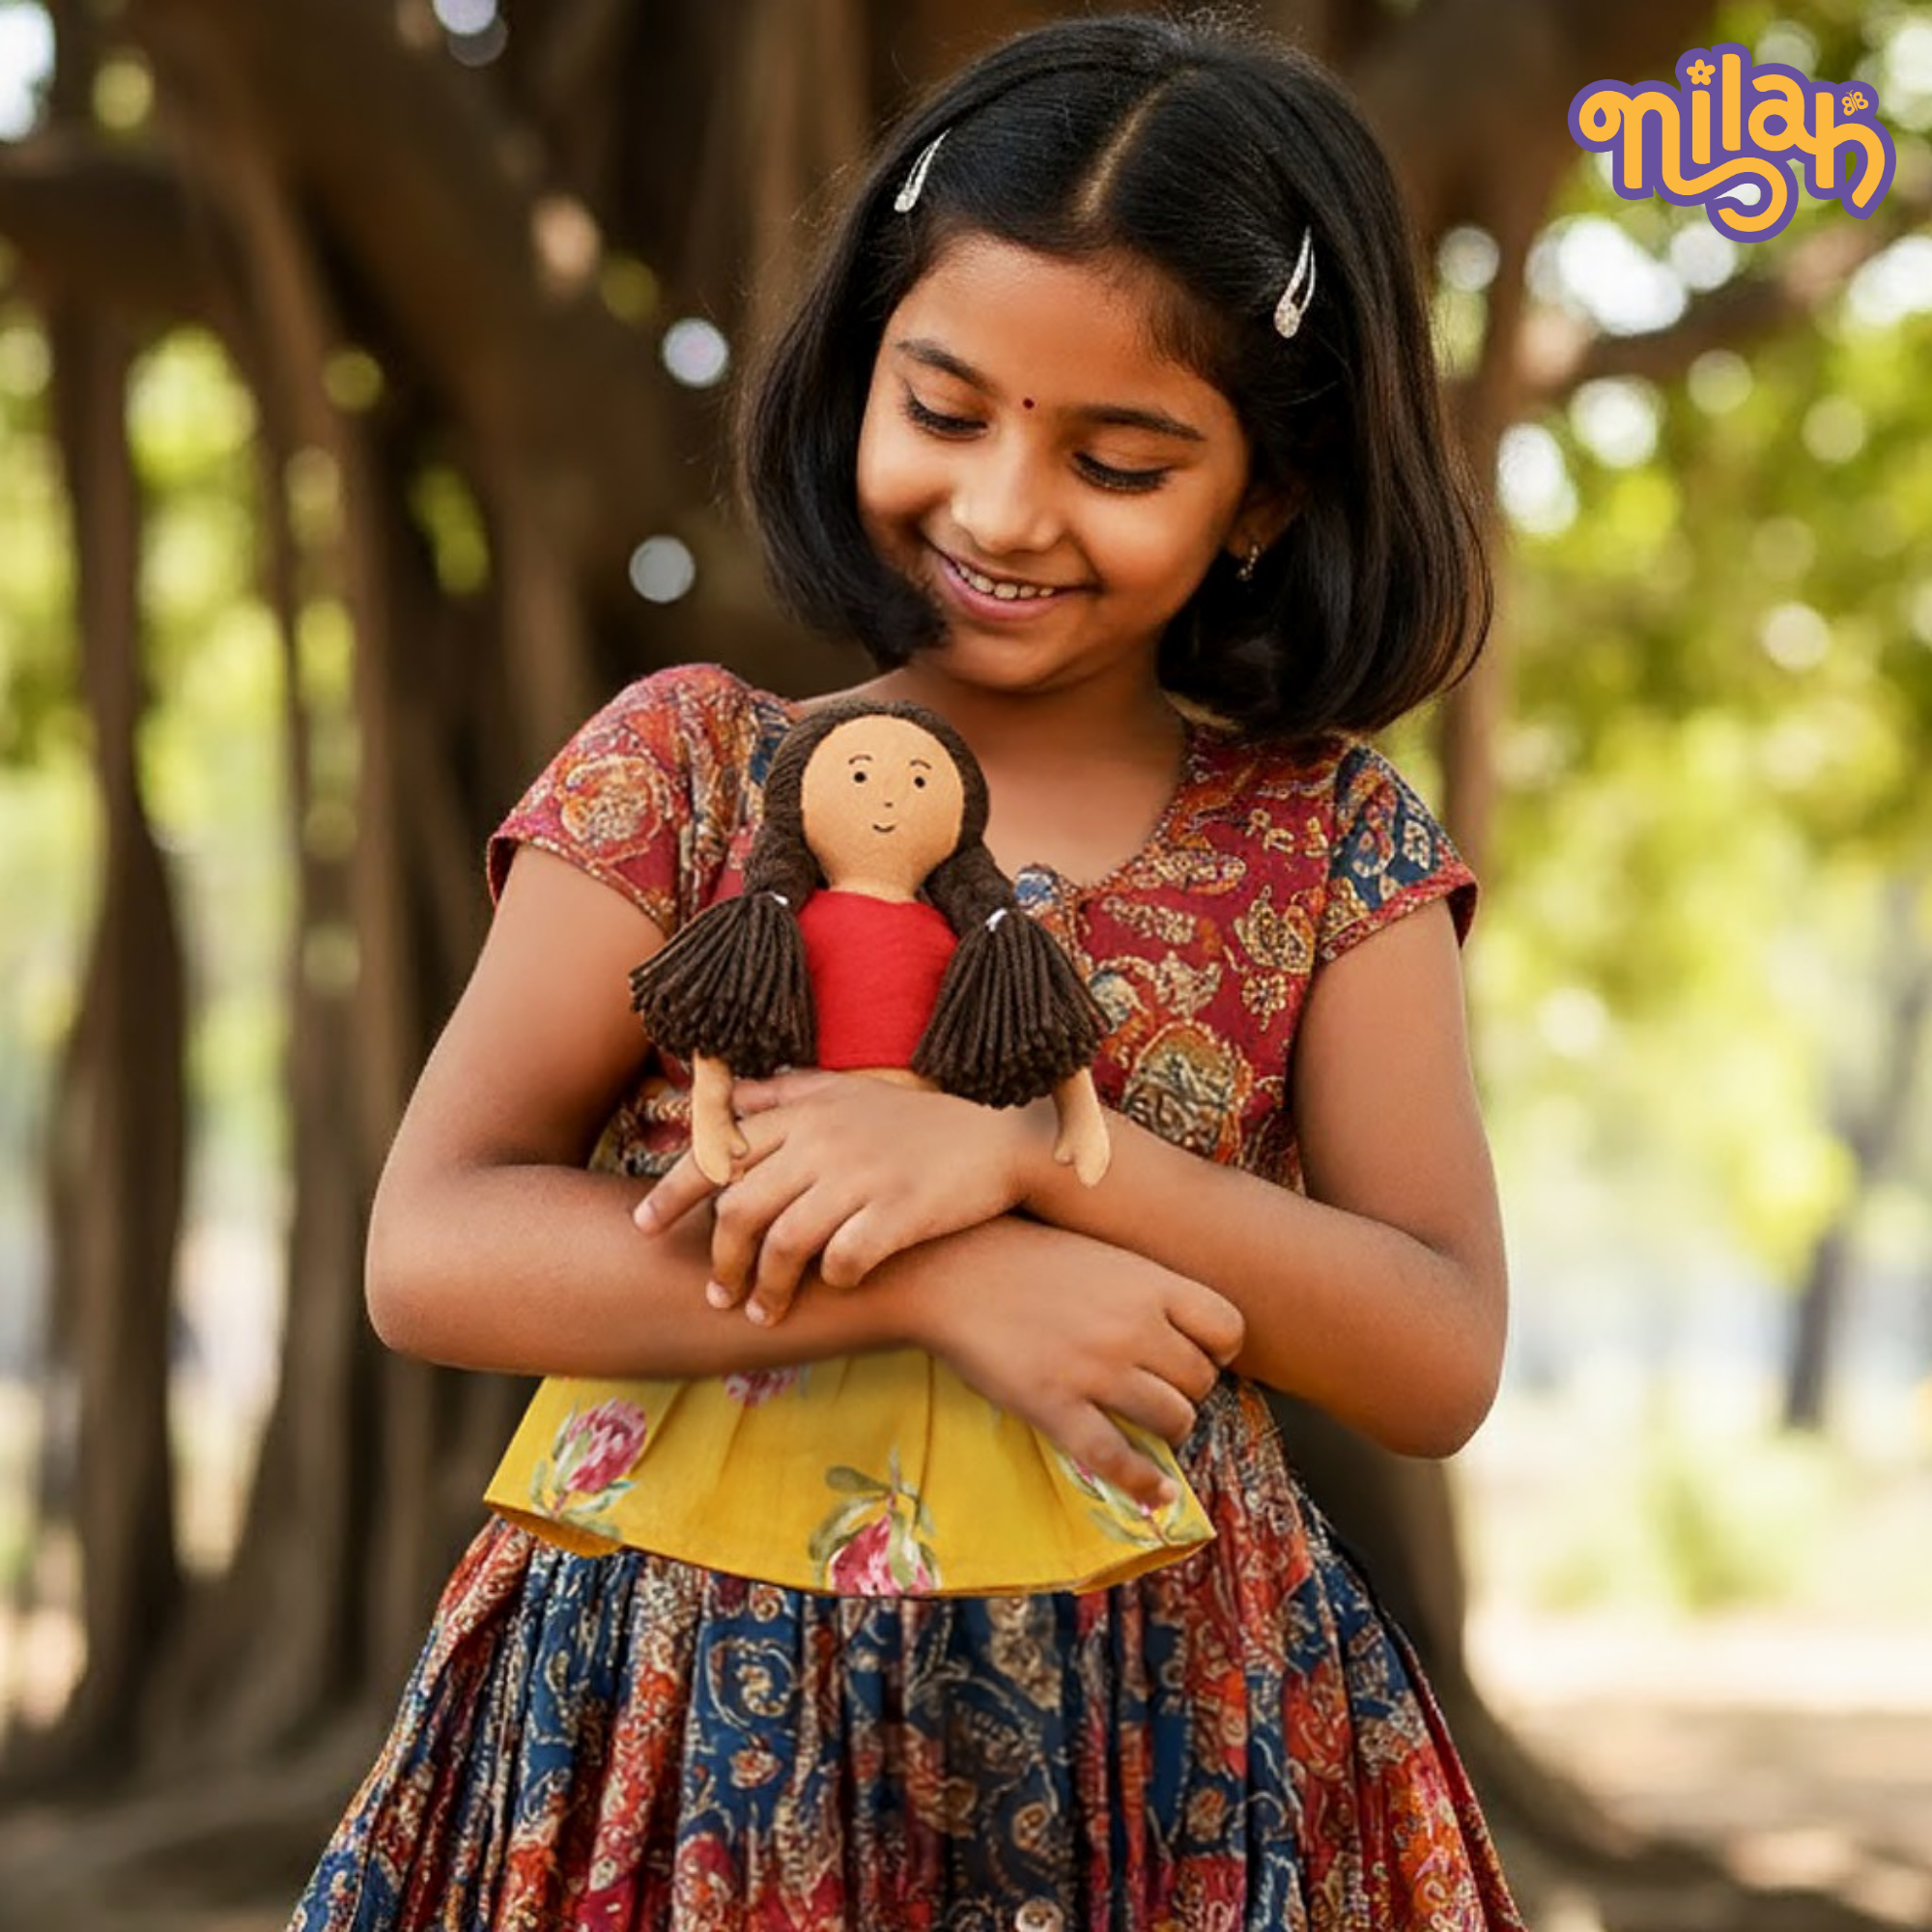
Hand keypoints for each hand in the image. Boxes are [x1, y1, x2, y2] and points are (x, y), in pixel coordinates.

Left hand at [635, 1070, 1054, 1326]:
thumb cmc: (919, 1121)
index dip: (672, 1193)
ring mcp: (862, 1177)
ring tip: (763, 1314)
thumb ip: (788, 1091)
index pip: (719, 1153)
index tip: (642, 1226)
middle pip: (740, 1209)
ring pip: (784, 1244)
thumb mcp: (850, 1091)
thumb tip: (730, 1094)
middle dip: (719, 1261)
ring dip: (766, 1289)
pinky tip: (831, 1291)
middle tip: (716, 1294)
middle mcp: (825, 1141)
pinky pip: (843, 1262)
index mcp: (806, 1112)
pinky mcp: (899, 1212)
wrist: (1001, 1139)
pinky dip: (829, 1283)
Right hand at [904, 1218, 1243, 1506]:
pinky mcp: (1057, 1406)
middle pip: (1201, 1380)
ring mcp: (1097, 1368)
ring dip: (1169, 1430)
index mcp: (1147, 1282)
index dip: (1219, 1350)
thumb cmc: (1022, 1256)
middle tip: (1162, 1391)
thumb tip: (1177, 1330)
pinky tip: (1155, 1493)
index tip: (1201, 1357)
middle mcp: (1133, 1325)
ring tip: (1153, 1429)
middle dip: (1188, 1392)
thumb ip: (1141, 1289)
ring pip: (1173, 1419)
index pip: (1227, 1328)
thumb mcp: (1097, 1255)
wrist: (951, 1271)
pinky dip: (1143, 1482)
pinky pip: (1116, 1458)